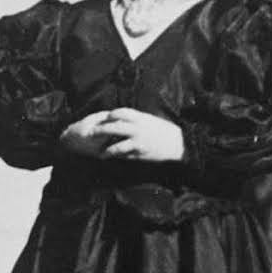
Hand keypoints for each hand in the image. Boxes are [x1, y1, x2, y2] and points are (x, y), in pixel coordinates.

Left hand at [60, 108, 184, 161]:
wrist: (180, 144)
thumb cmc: (165, 131)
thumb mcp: (151, 121)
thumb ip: (138, 120)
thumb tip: (125, 120)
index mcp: (141, 118)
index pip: (120, 113)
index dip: (110, 115)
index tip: (104, 118)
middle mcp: (138, 128)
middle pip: (114, 127)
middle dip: (101, 129)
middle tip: (91, 132)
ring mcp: (138, 141)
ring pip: (117, 144)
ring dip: (106, 148)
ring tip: (100, 152)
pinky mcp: (141, 152)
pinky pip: (125, 155)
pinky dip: (117, 157)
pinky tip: (113, 160)